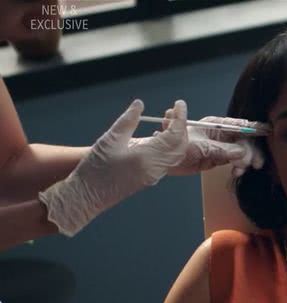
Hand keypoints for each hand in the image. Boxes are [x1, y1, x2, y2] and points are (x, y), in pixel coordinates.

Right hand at [38, 99, 184, 235]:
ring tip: (166, 121)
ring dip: (176, 136)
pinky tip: (158, 137)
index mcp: (148, 157)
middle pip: (181, 145)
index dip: (180, 118)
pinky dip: (170, 146)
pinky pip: (168, 160)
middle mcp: (156, 168)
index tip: (179, 104)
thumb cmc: (96, 168)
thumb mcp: (110, 139)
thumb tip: (139, 105)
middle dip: (181, 126)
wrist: (88, 195)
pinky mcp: (151, 178)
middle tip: (172, 111)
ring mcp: (155, 175)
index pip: (175, 135)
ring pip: (177, 154)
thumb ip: (128, 120)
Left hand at [159, 114, 266, 176]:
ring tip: (241, 169)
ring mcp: (220, 147)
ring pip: (241, 152)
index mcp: (215, 125)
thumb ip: (221, 149)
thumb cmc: (176, 145)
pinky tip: (237, 171)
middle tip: (253, 163)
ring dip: (245, 161)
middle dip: (250, 151)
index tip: (267, 133)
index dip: (252, 129)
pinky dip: (238, 167)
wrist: (163, 161)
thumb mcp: (200, 146)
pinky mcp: (218, 159)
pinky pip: (234, 162)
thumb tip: (242, 152)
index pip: (238, 125)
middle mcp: (220, 135)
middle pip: (243, 140)